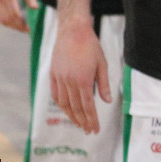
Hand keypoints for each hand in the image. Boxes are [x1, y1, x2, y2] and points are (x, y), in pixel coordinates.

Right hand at [0, 0, 37, 31]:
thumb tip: (36, 8)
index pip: (15, 14)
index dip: (22, 23)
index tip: (29, 28)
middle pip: (8, 19)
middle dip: (17, 27)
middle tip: (26, 30)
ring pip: (1, 19)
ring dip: (11, 25)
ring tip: (20, 27)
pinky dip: (5, 21)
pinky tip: (12, 22)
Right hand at [50, 19, 110, 134]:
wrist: (72, 30)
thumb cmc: (90, 45)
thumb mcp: (102, 63)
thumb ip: (104, 84)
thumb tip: (107, 101)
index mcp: (83, 80)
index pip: (88, 106)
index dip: (91, 119)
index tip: (95, 129)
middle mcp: (70, 81)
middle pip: (76, 108)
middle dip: (82, 121)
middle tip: (88, 130)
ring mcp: (59, 78)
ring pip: (64, 104)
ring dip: (71, 116)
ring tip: (78, 124)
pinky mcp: (53, 74)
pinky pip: (56, 94)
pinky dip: (61, 105)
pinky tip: (67, 110)